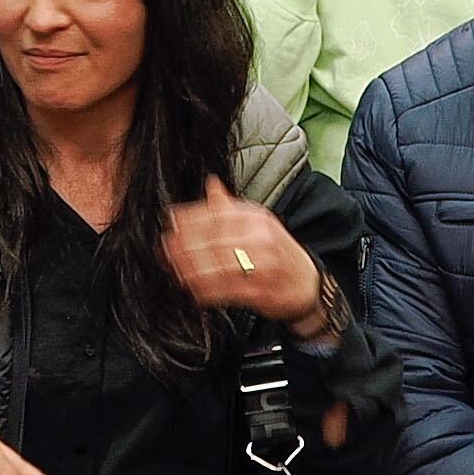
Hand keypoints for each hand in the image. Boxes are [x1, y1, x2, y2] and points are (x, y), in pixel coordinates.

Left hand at [164, 178, 333, 331]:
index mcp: (257, 217)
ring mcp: (263, 265)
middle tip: (166, 249)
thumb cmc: (277, 252)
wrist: (308, 283)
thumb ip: (230, 207)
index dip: (191, 218)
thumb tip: (211, 183)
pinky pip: (228, 290)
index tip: (171, 223)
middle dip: (186, 245)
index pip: (217, 214)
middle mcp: (261, 237)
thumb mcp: (258, 223)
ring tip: (177, 270)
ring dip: (193, 269)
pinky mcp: (261, 290)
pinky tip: (194, 290)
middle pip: (214, 239)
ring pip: (218, 265)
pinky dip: (208, 291)